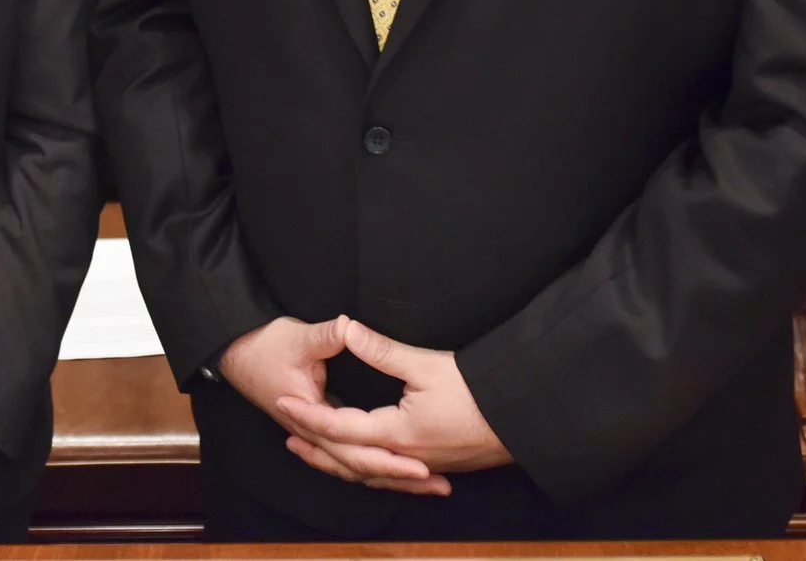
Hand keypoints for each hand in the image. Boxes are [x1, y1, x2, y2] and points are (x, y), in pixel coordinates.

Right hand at [218, 316, 442, 494]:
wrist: (236, 352)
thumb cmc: (265, 345)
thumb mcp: (298, 338)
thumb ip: (327, 336)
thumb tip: (349, 327)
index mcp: (313, 416)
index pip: (354, 448)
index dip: (387, 459)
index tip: (420, 466)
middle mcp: (315, 435)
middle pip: (359, 466)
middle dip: (399, 477)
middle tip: (438, 484)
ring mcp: (315, 436)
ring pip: (354, 467)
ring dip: (389, 477)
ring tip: (428, 485)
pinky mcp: (320, 430)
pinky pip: (348, 458)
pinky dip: (372, 467)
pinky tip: (393, 469)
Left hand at [274, 317, 510, 494]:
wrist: (523, 418)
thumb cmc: (479, 391)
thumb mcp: (428, 365)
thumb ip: (383, 351)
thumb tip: (348, 329)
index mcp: (397, 433)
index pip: (339, 426)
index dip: (308, 414)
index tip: (282, 402)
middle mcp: (405, 457)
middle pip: (348, 460)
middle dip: (316, 448)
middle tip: (287, 435)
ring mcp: (422, 466)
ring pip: (369, 472)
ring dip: (339, 462)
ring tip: (316, 451)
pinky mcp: (436, 466)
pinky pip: (391, 475)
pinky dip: (369, 471)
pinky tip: (368, 465)